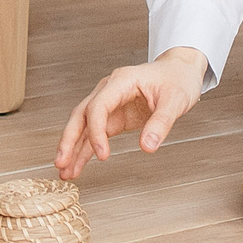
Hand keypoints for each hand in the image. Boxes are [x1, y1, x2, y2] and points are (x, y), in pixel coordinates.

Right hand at [54, 49, 207, 179]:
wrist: (180, 71)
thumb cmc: (177, 79)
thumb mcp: (176, 100)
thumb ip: (161, 123)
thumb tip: (147, 147)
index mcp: (122, 81)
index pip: (99, 106)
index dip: (96, 131)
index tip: (102, 155)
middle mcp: (110, 90)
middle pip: (81, 114)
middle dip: (69, 139)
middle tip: (62, 161)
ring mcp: (110, 103)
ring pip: (83, 126)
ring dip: (72, 148)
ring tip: (65, 171)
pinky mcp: (114, 116)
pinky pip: (94, 134)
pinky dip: (85, 150)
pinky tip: (77, 166)